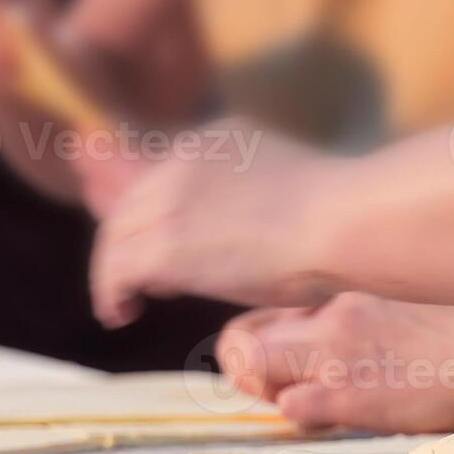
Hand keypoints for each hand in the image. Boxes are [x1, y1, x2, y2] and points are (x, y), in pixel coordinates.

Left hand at [91, 119, 340, 326]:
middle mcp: (183, 161)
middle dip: (124, 241)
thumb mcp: (293, 188)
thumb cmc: (344, 217)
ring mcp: (170, 202)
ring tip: (125, 304)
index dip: (153, 213)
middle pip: (130, 203)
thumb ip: (259, 198)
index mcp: (219, 139)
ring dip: (114, 271)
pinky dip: (109, 294)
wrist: (345, 223)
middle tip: (134, 281)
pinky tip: (120, 314)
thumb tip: (254, 234)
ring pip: (115, 236)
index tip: (158, 242)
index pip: (163, 174)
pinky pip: (115, 270)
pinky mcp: (165, 246)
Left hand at [217, 293, 453, 431]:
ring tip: (318, 411)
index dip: (257, 352)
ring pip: (255, 370)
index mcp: (342, 300)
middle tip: (285, 396)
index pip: (259, 320)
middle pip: (241, 343)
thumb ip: (356, 330)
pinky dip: (302, 418)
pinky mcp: (352, 393)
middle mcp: (329, 319)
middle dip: (249, 375)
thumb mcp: (398, 318)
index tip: (281, 374)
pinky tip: (339, 421)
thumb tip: (327, 363)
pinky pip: (292, 407)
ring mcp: (337, 354)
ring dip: (273, 396)